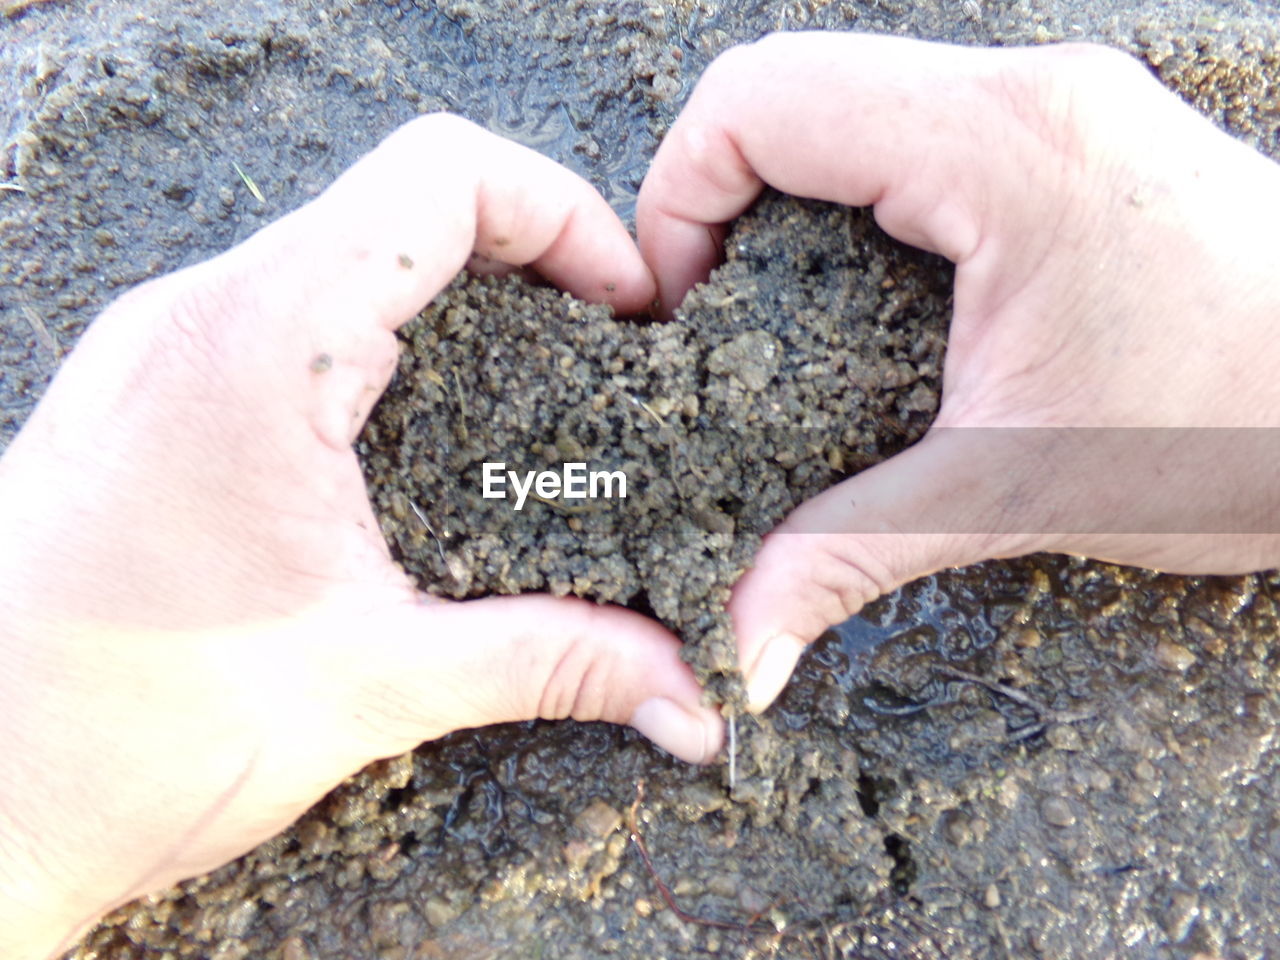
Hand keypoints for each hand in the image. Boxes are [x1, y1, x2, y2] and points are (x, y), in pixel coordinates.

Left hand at [0, 114, 722, 959]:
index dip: (563, 213)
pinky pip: (288, 307)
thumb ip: (552, 664)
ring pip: (342, 247)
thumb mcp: (372, 687)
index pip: (440, 176)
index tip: (627, 304)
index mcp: (255, 347)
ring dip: (454, 298)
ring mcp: (161, 348)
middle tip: (603, 352)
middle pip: (402, 201)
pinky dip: (382, 337)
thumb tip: (688, 696)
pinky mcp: (148, 394)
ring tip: (533, 386)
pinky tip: (425, 433)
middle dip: (528, 259)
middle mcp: (197, 316)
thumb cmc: (127, 740)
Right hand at [637, 33, 1279, 710]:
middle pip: (787, 84)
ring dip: (780, 192)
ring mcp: (1052, 104)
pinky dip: (847, 194)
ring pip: (845, 95)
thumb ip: (848, 555)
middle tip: (709, 313)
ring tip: (769, 306)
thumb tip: (741, 642)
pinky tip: (855, 292)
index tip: (675, 307)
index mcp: (1003, 152)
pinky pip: (908, 125)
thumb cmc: (1248, 429)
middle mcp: (1025, 95)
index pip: (762, 102)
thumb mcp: (1018, 492)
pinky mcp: (1068, 137)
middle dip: (713, 195)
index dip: (676, 197)